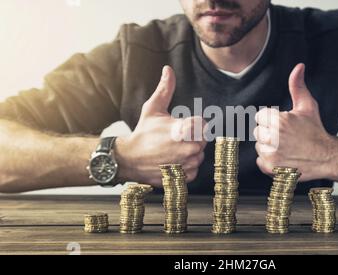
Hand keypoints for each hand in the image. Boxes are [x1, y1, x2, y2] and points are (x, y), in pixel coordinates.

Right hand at [116, 66, 206, 186]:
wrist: (128, 159)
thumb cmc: (143, 133)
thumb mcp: (152, 108)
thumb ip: (165, 89)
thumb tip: (168, 70)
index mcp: (184, 130)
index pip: (204, 125)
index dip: (194, 124)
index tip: (183, 126)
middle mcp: (188, 148)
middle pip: (203, 140)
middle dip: (193, 138)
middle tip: (177, 138)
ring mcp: (186, 164)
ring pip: (199, 156)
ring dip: (190, 153)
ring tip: (173, 149)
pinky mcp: (183, 177)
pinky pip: (194, 170)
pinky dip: (186, 167)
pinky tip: (174, 161)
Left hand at [254, 64, 336, 181]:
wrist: (327, 156)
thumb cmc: (315, 130)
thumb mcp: (307, 106)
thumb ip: (297, 86)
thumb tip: (298, 66)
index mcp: (279, 121)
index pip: (261, 116)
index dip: (271, 119)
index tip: (283, 125)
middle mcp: (273, 138)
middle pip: (258, 131)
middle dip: (269, 133)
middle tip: (285, 137)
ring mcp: (272, 155)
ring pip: (259, 146)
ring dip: (268, 147)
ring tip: (286, 147)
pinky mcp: (271, 168)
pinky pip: (260, 161)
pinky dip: (268, 161)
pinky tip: (283, 157)